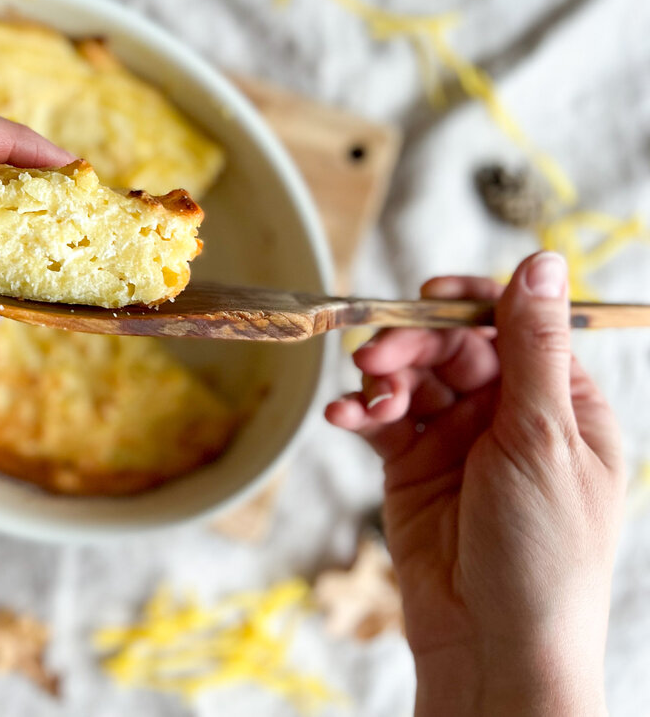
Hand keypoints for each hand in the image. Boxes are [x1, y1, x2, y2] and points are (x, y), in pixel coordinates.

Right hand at [325, 252, 623, 716]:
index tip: (430, 294)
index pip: (515, 327)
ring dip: (384, 377)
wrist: (491, 643)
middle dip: (414, 344)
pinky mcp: (411, 468)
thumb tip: (542, 261)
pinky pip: (381, 421)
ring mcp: (457, 441)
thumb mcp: (544, 437)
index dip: (474, 303)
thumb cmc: (542, 549)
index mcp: (561, 404)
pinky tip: (343, 416)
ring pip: (413, 378)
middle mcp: (509, 416)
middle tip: (377, 354)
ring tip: (366, 394)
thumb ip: (532, 346)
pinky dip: (358, 412)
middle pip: (456, 347)